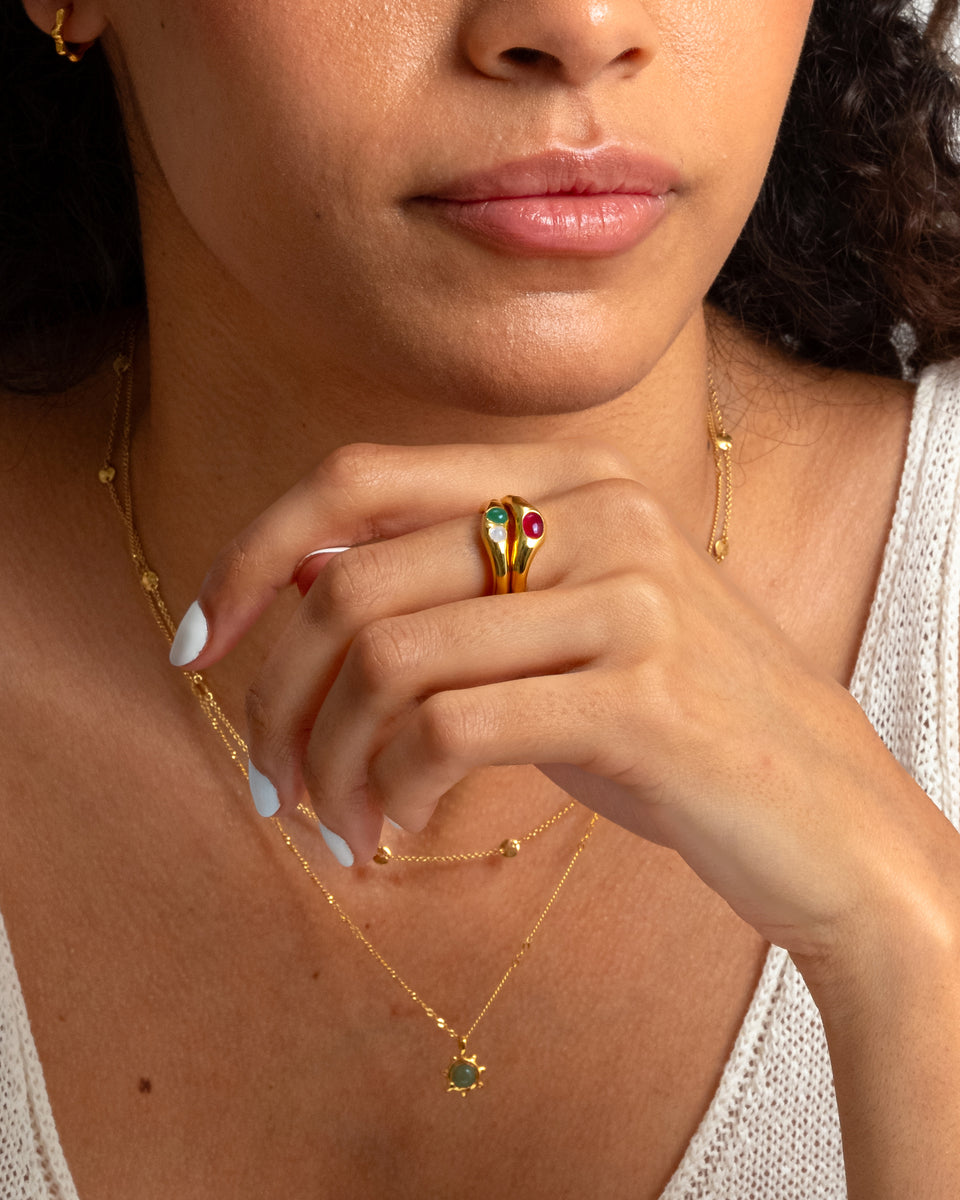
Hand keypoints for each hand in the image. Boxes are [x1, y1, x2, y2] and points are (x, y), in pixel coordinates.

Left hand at [180, 440, 946, 960]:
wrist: (823, 813)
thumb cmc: (667, 723)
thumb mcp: (557, 630)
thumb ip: (450, 586)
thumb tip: (295, 580)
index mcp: (569, 476)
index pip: (359, 478)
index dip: (254, 554)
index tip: (201, 645)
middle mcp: (600, 512)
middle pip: (354, 583)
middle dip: (277, 698)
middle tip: (269, 783)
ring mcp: (630, 597)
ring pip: (388, 661)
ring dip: (331, 763)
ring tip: (336, 827)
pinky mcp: (642, 697)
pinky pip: (450, 730)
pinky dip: (395, 790)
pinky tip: (402, 830)